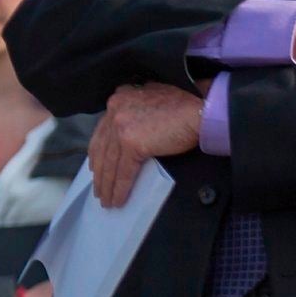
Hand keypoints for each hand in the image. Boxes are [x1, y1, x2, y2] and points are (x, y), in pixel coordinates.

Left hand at [92, 84, 205, 206]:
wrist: (199, 112)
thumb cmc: (184, 106)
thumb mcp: (153, 96)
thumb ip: (137, 105)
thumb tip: (133, 123)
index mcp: (119, 99)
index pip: (102, 132)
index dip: (98, 153)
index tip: (96, 167)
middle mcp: (114, 111)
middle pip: (102, 149)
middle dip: (99, 173)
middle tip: (98, 189)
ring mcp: (121, 127)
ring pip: (110, 163)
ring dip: (107, 185)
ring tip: (106, 200)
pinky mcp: (132, 143)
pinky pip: (123, 172)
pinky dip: (120, 188)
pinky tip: (118, 200)